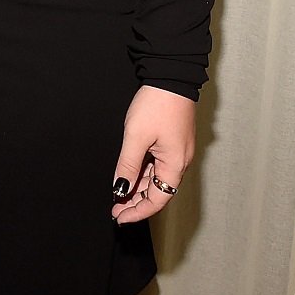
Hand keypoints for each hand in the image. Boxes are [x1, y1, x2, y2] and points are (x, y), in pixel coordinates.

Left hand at [111, 86, 194, 223]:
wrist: (170, 76)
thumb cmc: (157, 104)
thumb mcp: (136, 137)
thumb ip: (127, 165)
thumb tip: (120, 189)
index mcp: (175, 164)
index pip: (157, 200)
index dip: (138, 212)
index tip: (120, 217)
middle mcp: (179, 162)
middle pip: (157, 191)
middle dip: (135, 202)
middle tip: (115, 209)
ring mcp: (176, 152)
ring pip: (155, 179)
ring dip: (137, 189)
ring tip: (117, 196)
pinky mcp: (171, 142)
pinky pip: (156, 165)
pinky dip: (142, 174)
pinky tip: (127, 177)